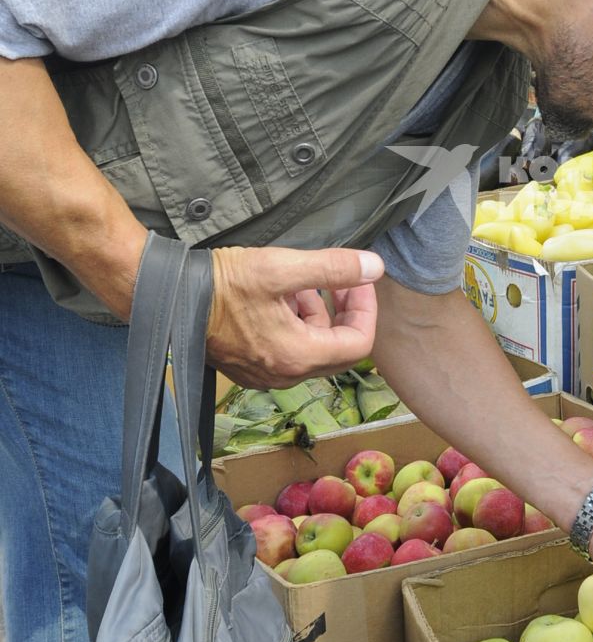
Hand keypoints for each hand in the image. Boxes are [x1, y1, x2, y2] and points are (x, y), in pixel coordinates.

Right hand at [208, 245, 383, 387]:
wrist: (168, 297)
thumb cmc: (222, 284)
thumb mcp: (281, 268)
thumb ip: (332, 268)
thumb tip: (375, 267)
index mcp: (298, 356)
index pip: (359, 343)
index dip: (366, 308)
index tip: (359, 280)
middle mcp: (284, 374)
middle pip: (339, 348)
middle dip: (344, 310)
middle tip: (338, 279)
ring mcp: (265, 374)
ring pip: (313, 346)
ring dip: (317, 312)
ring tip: (300, 282)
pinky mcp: (249, 366)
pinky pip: (289, 349)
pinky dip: (295, 322)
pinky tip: (280, 296)